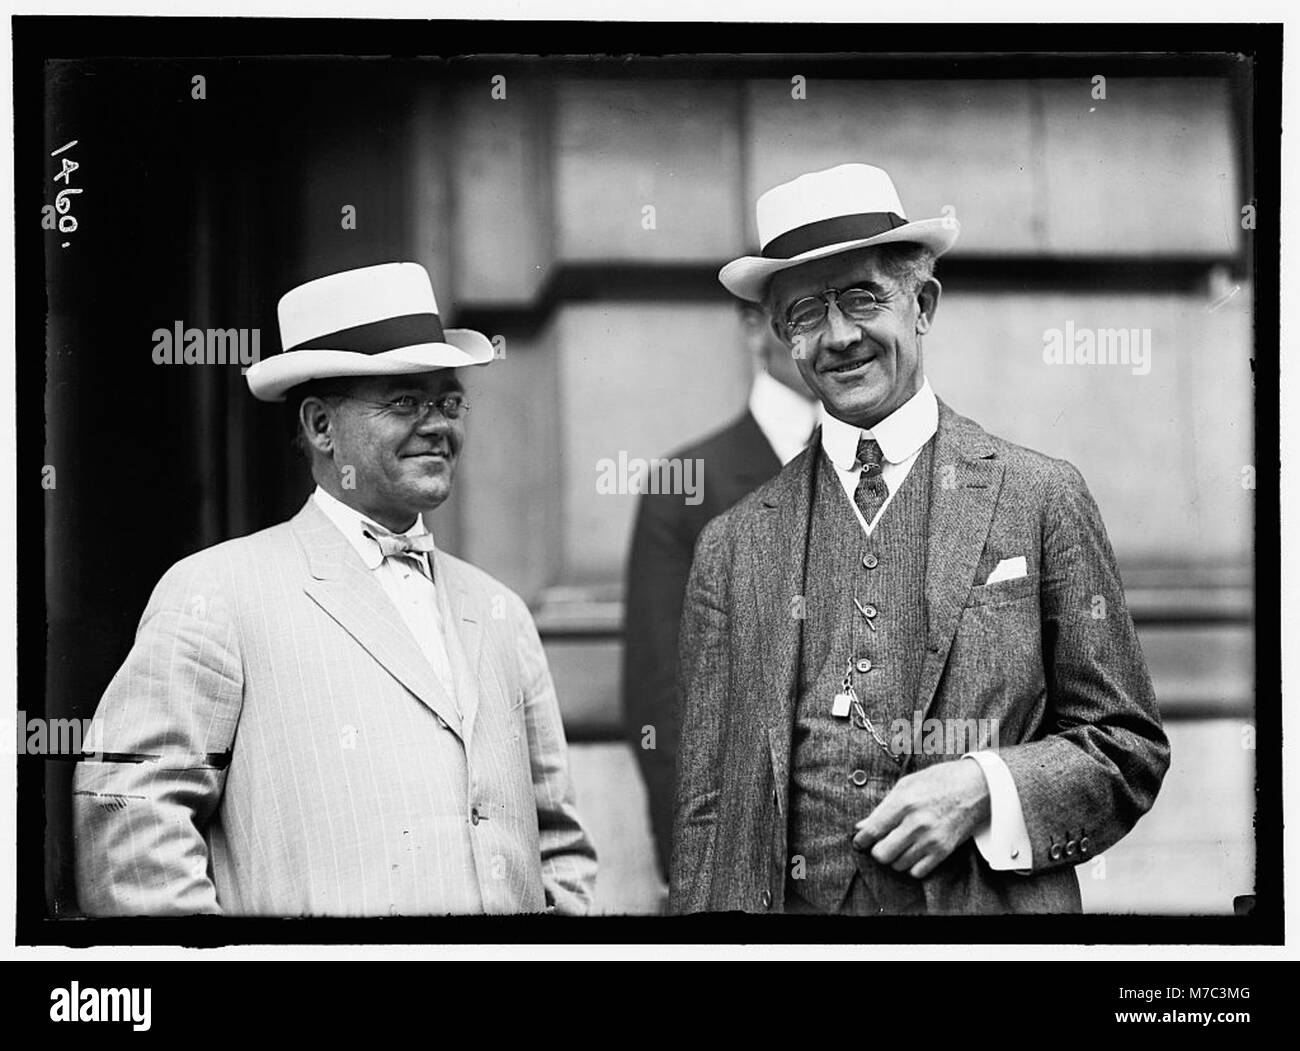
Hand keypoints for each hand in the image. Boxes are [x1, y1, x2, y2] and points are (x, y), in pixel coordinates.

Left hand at [851, 758, 990, 878]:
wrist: (977, 786)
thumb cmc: (940, 780)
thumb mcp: (906, 785)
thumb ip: (883, 807)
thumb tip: (862, 826)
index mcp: (903, 802)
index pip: (872, 831)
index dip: (861, 840)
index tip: (859, 842)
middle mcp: (916, 823)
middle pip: (882, 854)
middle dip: (877, 850)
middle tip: (881, 842)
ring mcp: (930, 839)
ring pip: (898, 865)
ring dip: (895, 857)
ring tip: (900, 844)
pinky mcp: (943, 851)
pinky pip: (917, 872)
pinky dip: (912, 865)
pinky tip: (913, 852)